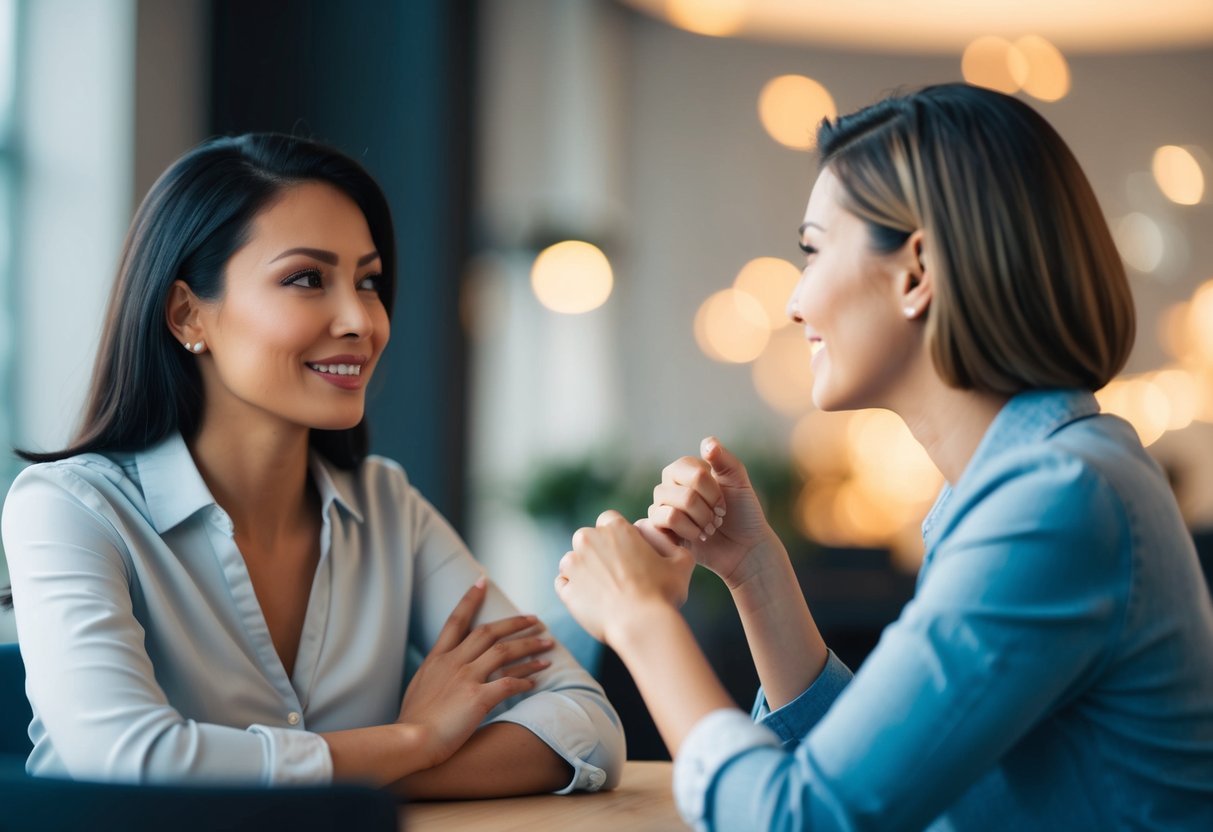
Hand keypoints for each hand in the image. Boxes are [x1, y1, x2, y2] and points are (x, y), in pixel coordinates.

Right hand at [397, 577, 554, 767]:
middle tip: (536, 619)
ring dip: (529, 648)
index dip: (470, 599)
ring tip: (548, 645)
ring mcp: (466, 678)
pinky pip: (509, 683)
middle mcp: (453, 663)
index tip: (483, 582)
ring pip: (504, 652)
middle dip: (515, 623)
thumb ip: (436, 673)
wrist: (409, 741)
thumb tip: (445, 668)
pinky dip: (525, 680)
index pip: (456, 621)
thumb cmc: (413, 720)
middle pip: (489, 632)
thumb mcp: (419, 686)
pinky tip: (536, 682)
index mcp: (437, 658)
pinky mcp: (478, 699)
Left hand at [555, 510, 694, 645]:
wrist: (641, 625)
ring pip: (571, 561)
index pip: (609, 520)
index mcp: (616, 528)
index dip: (616, 536)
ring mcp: (574, 564)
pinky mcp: (566, 589)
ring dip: (583, 571)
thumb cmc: (663, 593)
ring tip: (603, 590)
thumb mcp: (682, 563)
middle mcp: (589, 540)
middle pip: (587, 539)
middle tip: (615, 574)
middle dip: (597, 552)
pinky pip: (563, 584)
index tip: (625, 552)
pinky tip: (591, 601)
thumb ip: (675, 547)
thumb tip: (673, 544)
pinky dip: (573, 590)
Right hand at [648, 437, 780, 587]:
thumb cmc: (743, 512)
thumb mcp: (739, 481)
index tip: (724, 502)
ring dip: (700, 520)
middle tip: (718, 517)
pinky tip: (699, 537)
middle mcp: (669, 485)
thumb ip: (724, 458)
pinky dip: (690, 530)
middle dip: (708, 509)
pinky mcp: (659, 530)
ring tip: (710, 529)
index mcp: (685, 469)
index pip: (691, 470)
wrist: (744, 548)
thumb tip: (707, 442)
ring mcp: (661, 507)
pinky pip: (665, 521)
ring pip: (674, 506)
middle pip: (684, 491)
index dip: (712, 489)